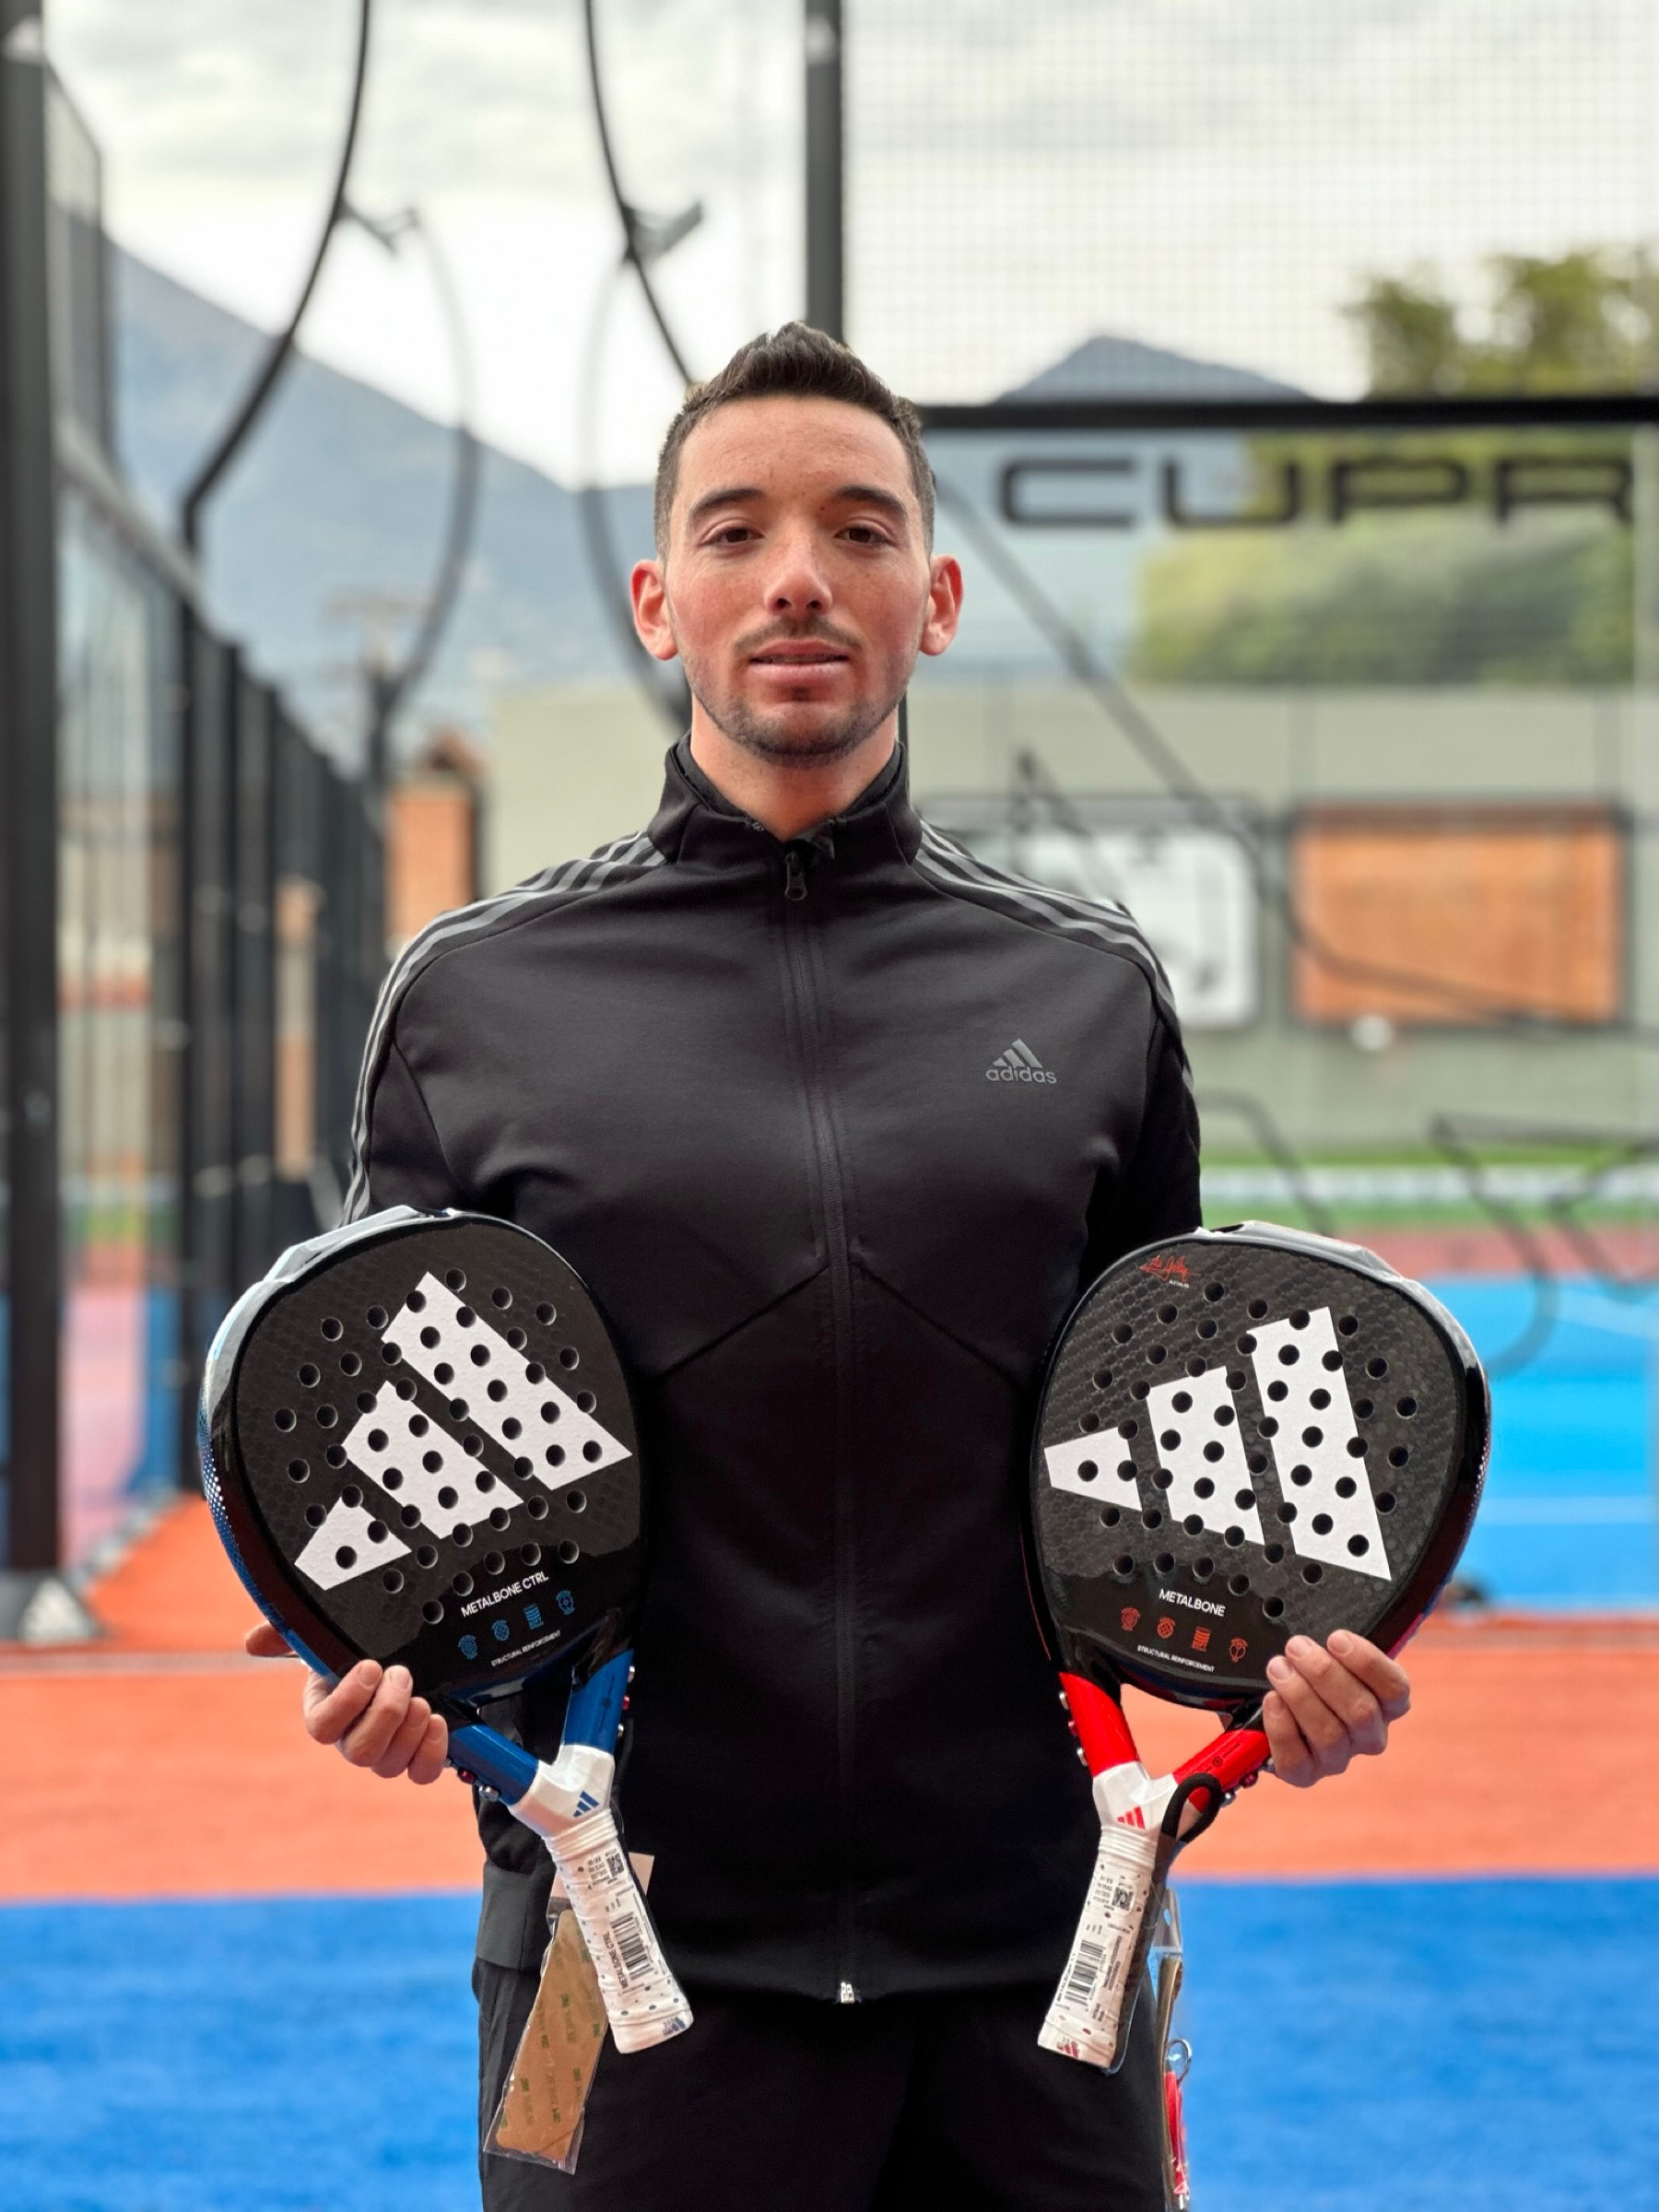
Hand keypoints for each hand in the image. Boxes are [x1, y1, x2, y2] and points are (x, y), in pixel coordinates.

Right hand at [244, 1622, 449, 1783]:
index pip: (322, 1727)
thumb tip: (254, 1640)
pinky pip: (421, 1773)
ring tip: (423, 1700)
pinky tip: (438, 1723)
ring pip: (388, 1765)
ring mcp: (384, 1751)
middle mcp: (350, 1738)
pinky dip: (432, 1753)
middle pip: (359, 1752)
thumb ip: (289, 1633)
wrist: (393, 1659)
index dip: (347, 1702)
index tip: (371, 1667)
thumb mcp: (323, 1637)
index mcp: (324, 1711)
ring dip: (409, 1731)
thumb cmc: (354, 1652)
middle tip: (402, 1676)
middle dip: (385, 1713)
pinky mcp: (415, 1755)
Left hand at [1262, 1631, 1409, 1787]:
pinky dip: (1282, 1728)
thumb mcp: (1327, 1650)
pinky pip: (1297, 1760)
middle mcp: (1367, 1734)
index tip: (1336, 1638)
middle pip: (1361, 1713)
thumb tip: (1327, 1625)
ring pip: (1330, 1736)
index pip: (1396, 1689)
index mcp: (1384, 1702)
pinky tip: (1272, 1701)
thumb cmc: (1308, 1671)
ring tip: (1278, 1668)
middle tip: (1296, 1647)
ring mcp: (1337, 1757)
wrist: (1269, 1701)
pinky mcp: (1305, 1772)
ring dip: (1300, 1696)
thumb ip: (1336, 1642)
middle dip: (1324, 1675)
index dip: (1367, 1662)